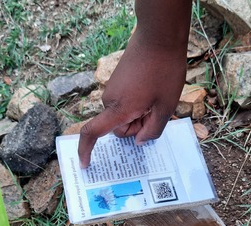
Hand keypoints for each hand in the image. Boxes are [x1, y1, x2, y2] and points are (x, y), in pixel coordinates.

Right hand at [77, 0, 191, 167]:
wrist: (159, 36)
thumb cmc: (164, 72)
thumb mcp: (166, 107)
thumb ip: (152, 130)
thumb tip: (139, 142)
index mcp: (119, 109)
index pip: (93, 133)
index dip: (86, 151)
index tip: (85, 164)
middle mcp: (110, 100)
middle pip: (120, 127)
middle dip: (137, 125)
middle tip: (157, 109)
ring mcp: (113, 88)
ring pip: (125, 114)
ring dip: (140, 112)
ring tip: (157, 95)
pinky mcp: (117, 80)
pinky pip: (125, 101)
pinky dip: (138, 102)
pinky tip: (153, 88)